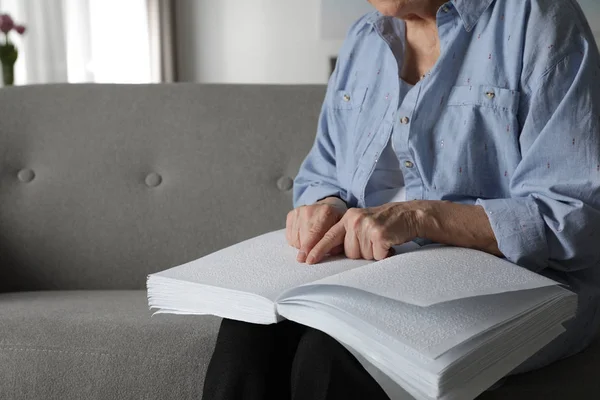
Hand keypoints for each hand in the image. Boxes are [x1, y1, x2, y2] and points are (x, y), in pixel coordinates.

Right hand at [286, 197, 347, 262]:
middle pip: (304, 239)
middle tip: (316, 252)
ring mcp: (299, 212)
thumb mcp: (344, 228)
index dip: (311, 248)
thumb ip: (341, 240)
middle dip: (309, 250)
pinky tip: (304, 237)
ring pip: (295, 240)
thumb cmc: (336, 220)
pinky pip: (289, 237)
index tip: (308, 260)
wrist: (327, 205)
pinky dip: (296, 241)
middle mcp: (310, 210)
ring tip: (312, 242)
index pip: (315, 233)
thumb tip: (331, 252)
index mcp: (326, 212)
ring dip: (302, 246)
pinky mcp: (291, 215)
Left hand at [305, 202, 420, 263]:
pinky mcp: (379, 234)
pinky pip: (376, 256)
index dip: (317, 249)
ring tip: (381, 241)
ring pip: (363, 256)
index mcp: (348, 217)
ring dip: (373, 253)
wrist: (409, 215)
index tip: (306, 260)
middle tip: (373, 242)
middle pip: (349, 253)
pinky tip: (389, 243)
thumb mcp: (361, 223)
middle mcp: (354, 220)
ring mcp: (367, 226)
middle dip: (362, 252)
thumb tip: (329, 252)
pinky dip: (384, 254)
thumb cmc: (384, 223)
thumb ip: (346, 235)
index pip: (328, 236)